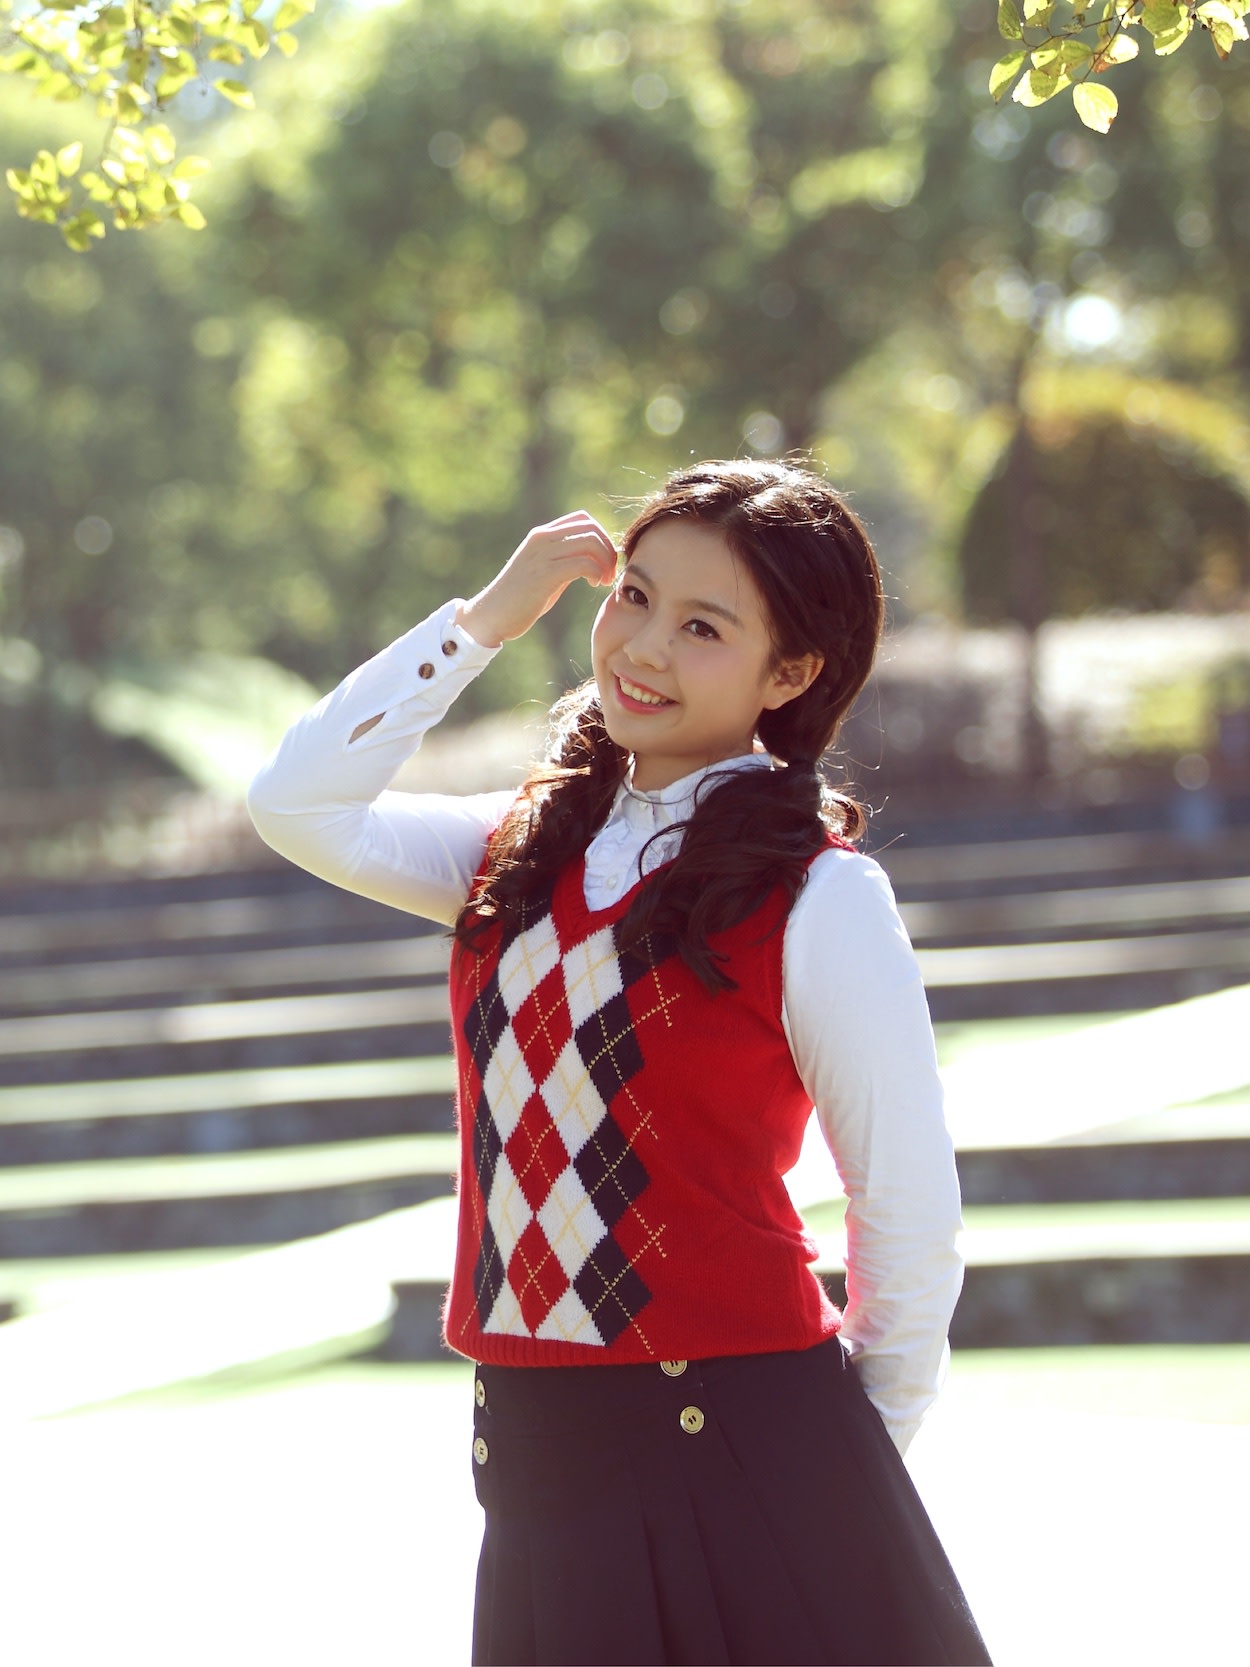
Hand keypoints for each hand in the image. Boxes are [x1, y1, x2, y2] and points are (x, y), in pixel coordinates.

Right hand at [456, 512, 617, 647]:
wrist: (491, 615)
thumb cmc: (519, 599)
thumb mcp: (544, 573)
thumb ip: (564, 561)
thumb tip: (591, 561)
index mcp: (541, 536)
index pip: (582, 519)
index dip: (602, 537)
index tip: (604, 561)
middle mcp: (542, 539)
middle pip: (591, 528)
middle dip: (608, 549)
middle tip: (609, 574)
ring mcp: (543, 555)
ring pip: (590, 542)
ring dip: (605, 562)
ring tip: (602, 581)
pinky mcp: (546, 574)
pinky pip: (583, 563)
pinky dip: (596, 573)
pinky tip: (593, 584)